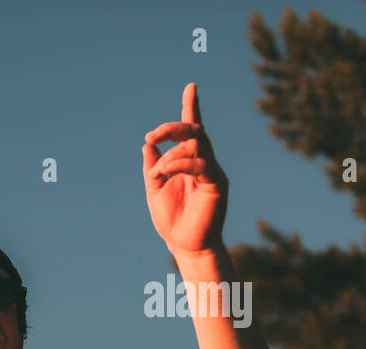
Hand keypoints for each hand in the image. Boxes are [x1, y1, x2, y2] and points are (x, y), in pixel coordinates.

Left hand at [143, 82, 227, 255]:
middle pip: (194, 132)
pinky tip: (166, 173)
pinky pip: (201, 164)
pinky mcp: (217, 183)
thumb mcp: (154, 190)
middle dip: (172, 128)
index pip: (192, 130)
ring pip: (196, 146)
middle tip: (152, 135)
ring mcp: (212, 171)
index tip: (191, 86)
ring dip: (171, 155)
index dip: (192, 107)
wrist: (185, 245)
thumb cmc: (172, 220)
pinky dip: (181, 164)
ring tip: (157, 172)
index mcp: (189, 162)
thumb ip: (152, 168)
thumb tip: (147, 145)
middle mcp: (204, 162)